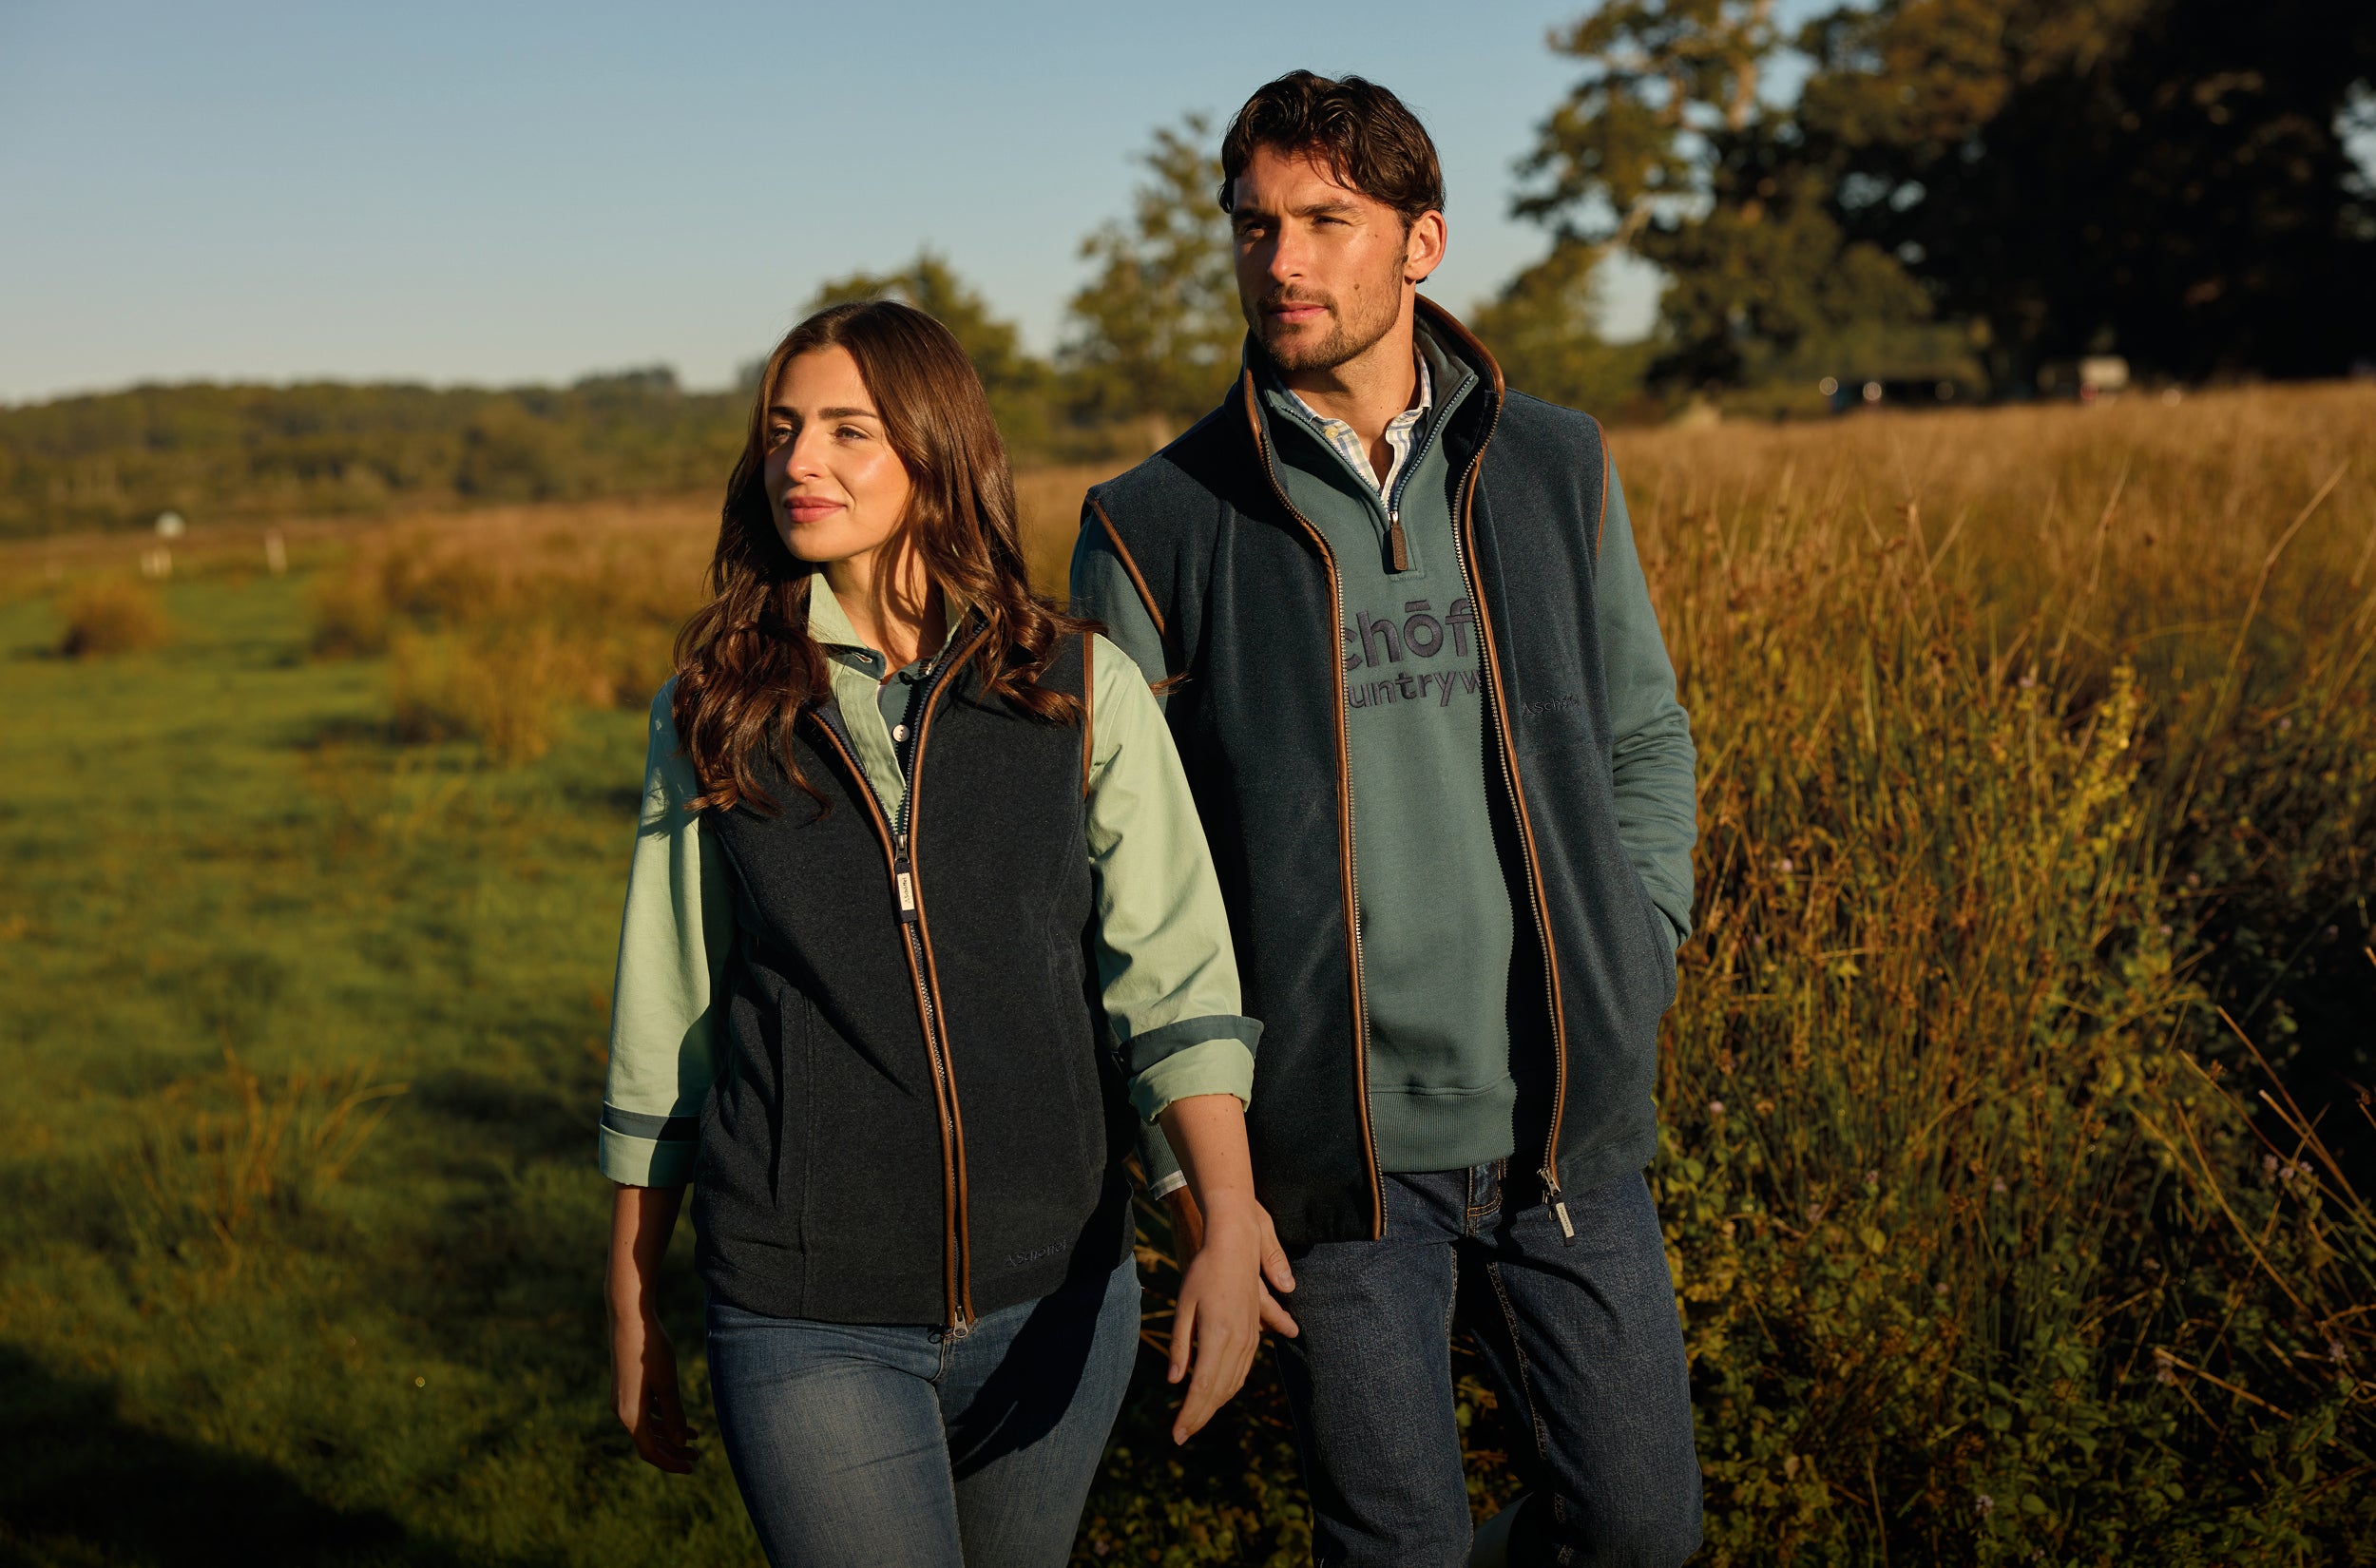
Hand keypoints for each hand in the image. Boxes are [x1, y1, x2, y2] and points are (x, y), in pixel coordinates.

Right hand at [610, 1306, 696, 1471]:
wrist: (629, 1319)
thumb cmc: (650, 1350)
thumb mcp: (667, 1384)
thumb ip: (673, 1416)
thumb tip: (679, 1443)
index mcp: (630, 1415)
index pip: (650, 1451)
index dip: (671, 1462)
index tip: (692, 1467)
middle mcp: (621, 1411)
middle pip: (648, 1441)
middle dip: (673, 1450)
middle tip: (698, 1455)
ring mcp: (621, 1398)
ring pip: (647, 1426)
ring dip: (669, 1433)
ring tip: (696, 1437)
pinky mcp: (626, 1386)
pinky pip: (644, 1411)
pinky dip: (661, 1417)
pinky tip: (679, 1416)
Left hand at [1162, 1193, 1298, 1444]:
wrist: (1236, 1243)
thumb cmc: (1203, 1271)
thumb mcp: (1183, 1307)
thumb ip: (1180, 1345)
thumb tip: (1174, 1381)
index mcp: (1218, 1336)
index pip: (1203, 1387)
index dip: (1190, 1415)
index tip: (1177, 1435)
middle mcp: (1238, 1341)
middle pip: (1219, 1391)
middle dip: (1200, 1415)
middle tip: (1182, 1434)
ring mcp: (1250, 1337)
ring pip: (1234, 1382)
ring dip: (1215, 1404)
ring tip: (1196, 1418)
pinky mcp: (1254, 1331)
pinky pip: (1243, 1368)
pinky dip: (1229, 1387)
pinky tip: (1219, 1394)